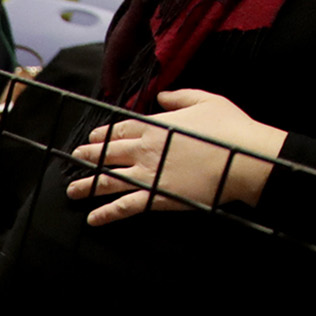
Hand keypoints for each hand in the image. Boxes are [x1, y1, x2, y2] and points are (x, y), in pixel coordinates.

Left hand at [66, 90, 287, 225]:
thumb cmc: (230, 129)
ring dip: (87, 185)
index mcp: (156, 126)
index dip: (104, 134)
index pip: (121, 129)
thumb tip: (162, 96)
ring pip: (108, 179)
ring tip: (71, 191)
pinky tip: (92, 219)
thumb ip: (181, 97)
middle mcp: (144, 149)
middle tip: (75, 159)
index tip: (93, 137)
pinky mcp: (155, 196)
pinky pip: (124, 207)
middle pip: (108, 152)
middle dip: (88, 156)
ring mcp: (147, 173)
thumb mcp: (207, 101)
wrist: (243, 158)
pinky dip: (106, 214)